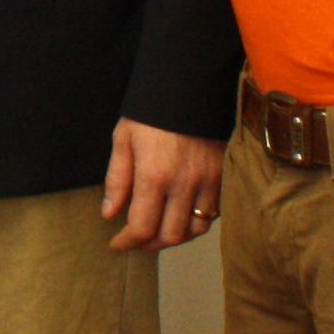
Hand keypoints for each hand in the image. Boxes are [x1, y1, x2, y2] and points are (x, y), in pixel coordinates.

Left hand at [100, 118, 223, 250]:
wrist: (189, 88)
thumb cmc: (150, 114)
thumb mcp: (123, 140)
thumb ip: (117, 180)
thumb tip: (110, 215)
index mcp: (153, 176)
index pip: (141, 227)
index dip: (127, 243)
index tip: (117, 245)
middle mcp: (183, 185)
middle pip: (170, 235)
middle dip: (150, 244)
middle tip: (137, 241)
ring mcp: (208, 182)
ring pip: (195, 229)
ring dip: (176, 236)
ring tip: (159, 232)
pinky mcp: (224, 176)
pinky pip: (214, 213)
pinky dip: (197, 222)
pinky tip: (182, 216)